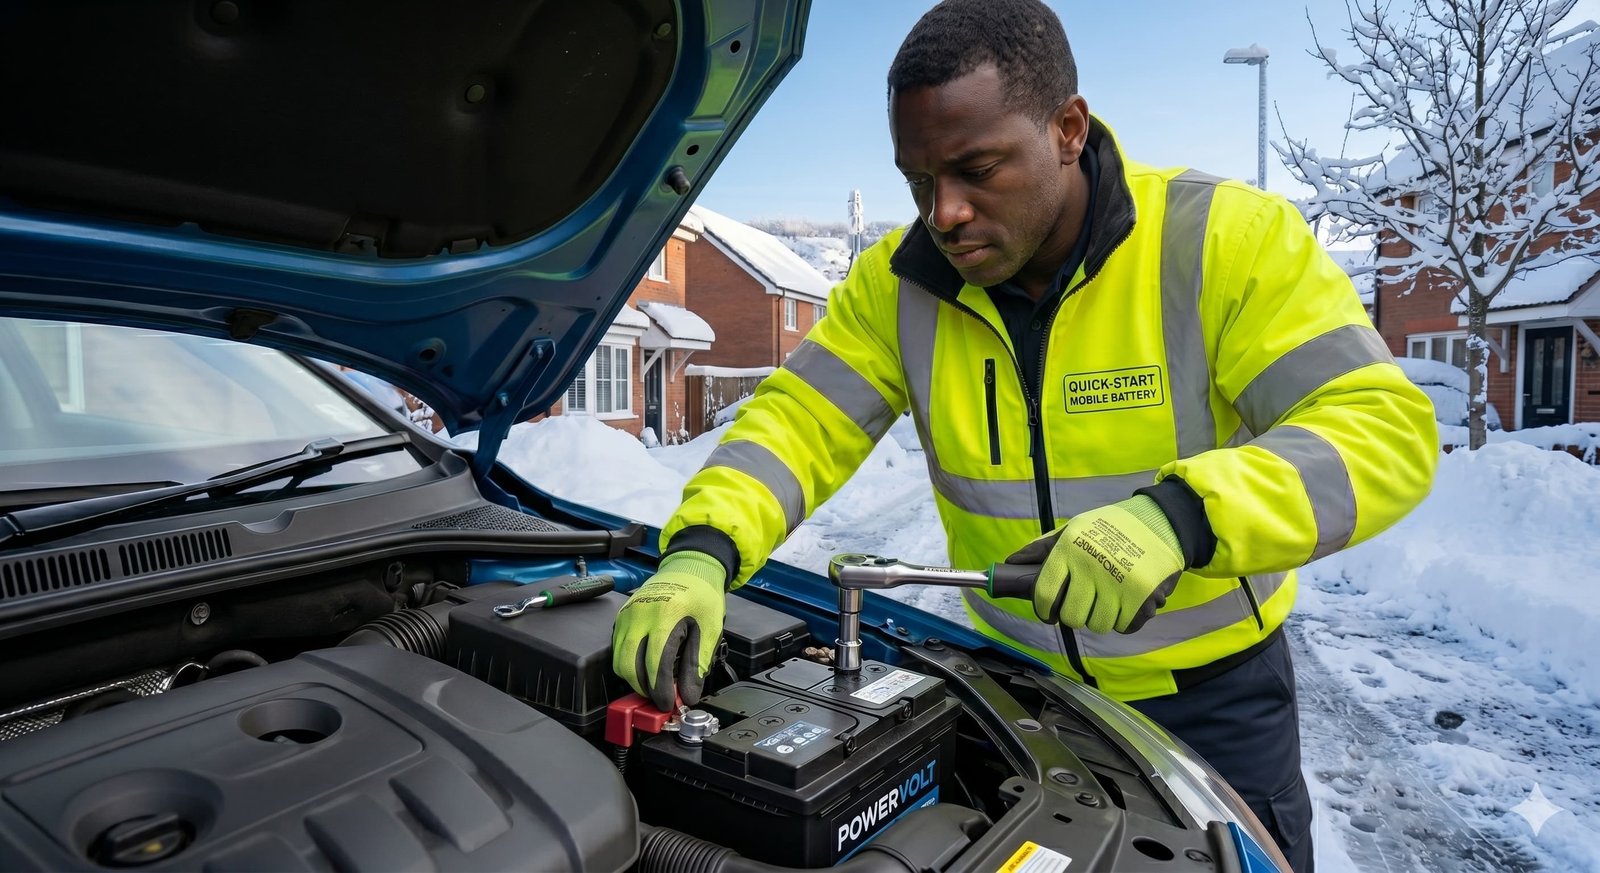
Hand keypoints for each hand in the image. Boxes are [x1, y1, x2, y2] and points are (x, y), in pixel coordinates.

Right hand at [611, 550, 726, 709]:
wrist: (689, 567)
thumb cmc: (701, 595)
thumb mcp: (709, 628)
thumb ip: (698, 663)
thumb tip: (689, 694)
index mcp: (665, 616)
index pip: (656, 664)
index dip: (661, 690)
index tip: (668, 704)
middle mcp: (640, 615)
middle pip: (629, 666)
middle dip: (643, 689)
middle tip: (658, 698)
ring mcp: (627, 614)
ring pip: (619, 659)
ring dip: (633, 678)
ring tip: (653, 686)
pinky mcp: (621, 615)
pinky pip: (617, 648)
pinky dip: (628, 663)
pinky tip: (645, 667)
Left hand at [1005, 495, 1184, 633]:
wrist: (1162, 520)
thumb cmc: (1111, 526)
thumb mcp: (1073, 528)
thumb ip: (1042, 548)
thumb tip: (1011, 563)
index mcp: (1069, 550)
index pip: (1044, 595)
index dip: (1043, 610)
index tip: (1048, 613)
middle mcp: (1091, 567)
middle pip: (1071, 617)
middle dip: (1074, 614)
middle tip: (1084, 603)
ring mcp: (1117, 584)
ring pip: (1097, 624)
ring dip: (1101, 617)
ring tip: (1107, 598)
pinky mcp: (1142, 596)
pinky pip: (1124, 626)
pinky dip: (1125, 620)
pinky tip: (1126, 603)